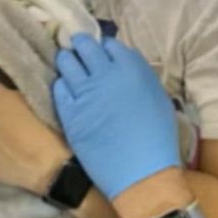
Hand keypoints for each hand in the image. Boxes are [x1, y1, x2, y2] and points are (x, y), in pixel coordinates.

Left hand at [52, 34, 179, 199]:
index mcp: (132, 69)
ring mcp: (85, 93)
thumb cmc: (157, 138)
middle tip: (78, 46)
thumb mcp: (158, 97)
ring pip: (67, 63)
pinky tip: (65, 87)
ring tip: (67, 61)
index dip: (104, 46)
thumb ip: (140, 75)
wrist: (141, 173)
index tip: (101, 49)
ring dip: (67, 60)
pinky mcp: (70, 113)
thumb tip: (124, 63)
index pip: (110, 44)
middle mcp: (106, 75)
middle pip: (85, 47)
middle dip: (81, 44)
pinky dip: (61, 84)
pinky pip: (59, 89)